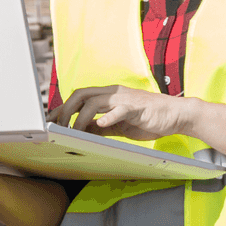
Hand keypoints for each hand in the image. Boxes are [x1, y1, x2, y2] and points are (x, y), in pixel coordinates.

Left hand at [52, 84, 195, 141]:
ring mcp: (125, 99)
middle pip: (81, 94)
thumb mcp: (119, 124)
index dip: (62, 107)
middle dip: (65, 110)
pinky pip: (120, 110)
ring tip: (75, 132)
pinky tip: (101, 125)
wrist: (176, 115)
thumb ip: (101, 126)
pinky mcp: (137, 108)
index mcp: (108, 95)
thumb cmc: (148, 118)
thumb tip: (82, 131)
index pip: (79, 96)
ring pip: (95, 102)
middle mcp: (114, 93)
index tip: (49, 119)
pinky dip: (108, 117)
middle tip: (57, 126)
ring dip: (81, 118)